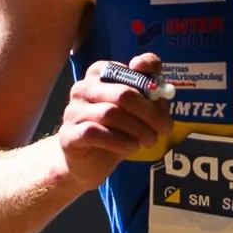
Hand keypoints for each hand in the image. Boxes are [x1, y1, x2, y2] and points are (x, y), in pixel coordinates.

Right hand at [56, 53, 175, 190]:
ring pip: (110, 113)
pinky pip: (94, 132)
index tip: (161, 99)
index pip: (128, 70)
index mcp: (100, 73)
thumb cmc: (116, 130)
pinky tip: (131, 146)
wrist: (90, 162)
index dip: (150, 85)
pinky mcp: (69, 134)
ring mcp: (73, 111)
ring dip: (137, 129)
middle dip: (149, 113)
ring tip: (149, 140)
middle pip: (122, 93)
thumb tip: (161, 87)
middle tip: (163, 129)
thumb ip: (150, 93)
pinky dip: (119, 140)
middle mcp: (83, 87)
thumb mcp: (139, 109)